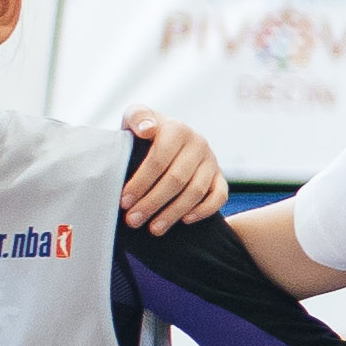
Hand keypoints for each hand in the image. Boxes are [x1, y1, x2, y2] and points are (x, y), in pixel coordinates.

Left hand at [120, 109, 227, 232]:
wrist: (167, 137)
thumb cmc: (146, 132)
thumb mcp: (136, 118)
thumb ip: (138, 118)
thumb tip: (148, 130)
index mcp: (177, 129)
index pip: (158, 160)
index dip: (141, 183)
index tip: (124, 202)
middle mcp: (198, 143)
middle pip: (176, 179)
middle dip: (152, 203)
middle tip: (133, 220)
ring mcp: (211, 161)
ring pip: (195, 191)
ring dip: (173, 213)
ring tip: (153, 228)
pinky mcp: (220, 176)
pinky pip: (219, 197)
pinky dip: (204, 210)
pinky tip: (184, 221)